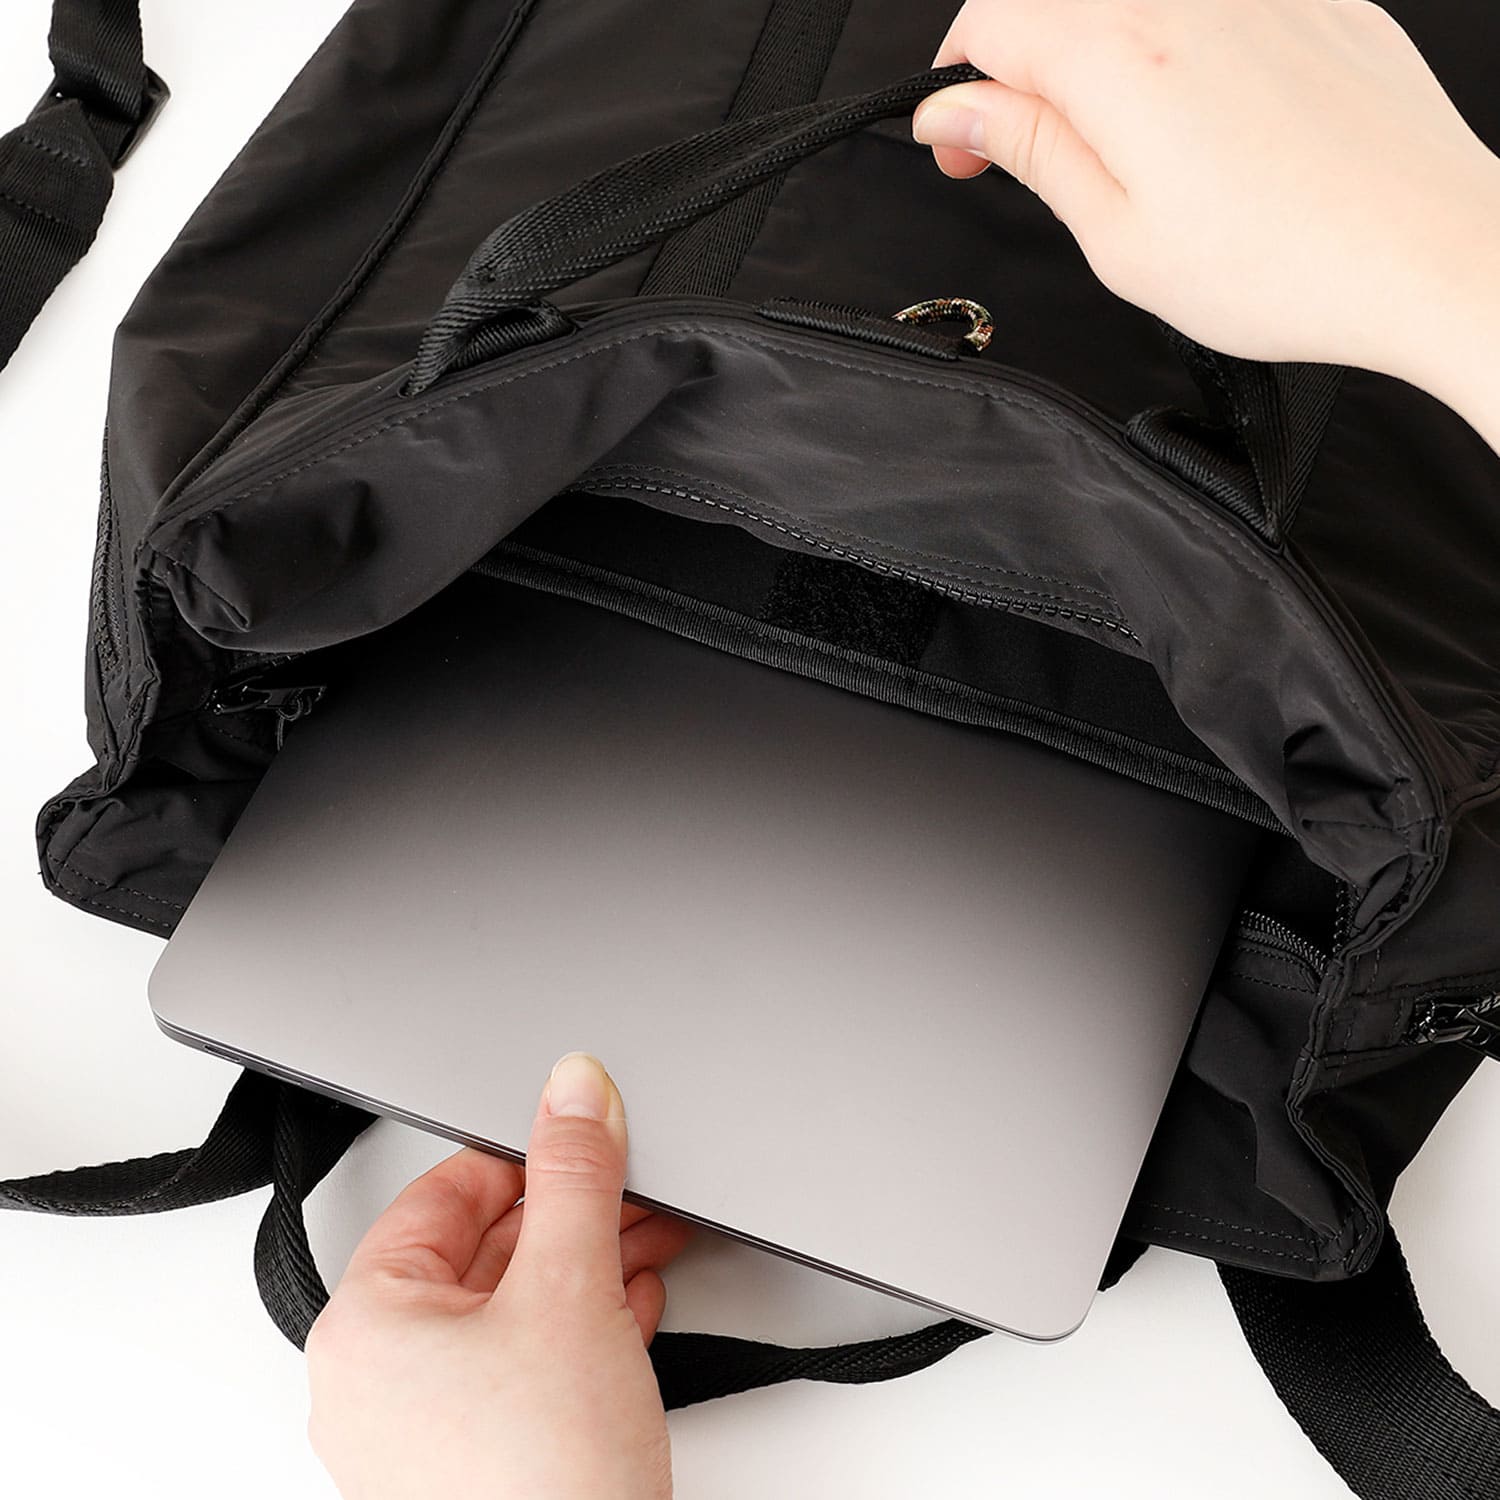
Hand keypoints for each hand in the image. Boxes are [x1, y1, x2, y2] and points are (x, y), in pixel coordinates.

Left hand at [305, 1052, 695, 1499]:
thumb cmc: (544, 1484)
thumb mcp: (570, 1287)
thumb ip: (575, 1173)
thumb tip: (575, 1084)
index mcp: (367, 1323)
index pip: (446, 1192)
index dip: (526, 1152)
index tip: (583, 1129)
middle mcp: (381, 1377)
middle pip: (485, 1249)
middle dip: (573, 1211)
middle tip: (634, 1181)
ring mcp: (426, 1430)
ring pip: (512, 1308)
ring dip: (587, 1264)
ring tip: (649, 1235)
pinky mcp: (477, 1463)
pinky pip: (524, 1365)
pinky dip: (580, 1326)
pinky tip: (630, 1305)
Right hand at [912, 0, 1499, 413]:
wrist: (1428, 253)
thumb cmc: (1285, 266)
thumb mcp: (1120, 236)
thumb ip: (1033, 152)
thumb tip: (957, 111)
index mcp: (1124, 58)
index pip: (992, 20)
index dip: (959, 84)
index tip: (962, 145)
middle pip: (1058, 2)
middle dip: (1019, 70)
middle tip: (1027, 153)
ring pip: (1132, 6)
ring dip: (1098, 63)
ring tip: (1125, 153)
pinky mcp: (1317, 1)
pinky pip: (1215, 8)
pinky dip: (1179, 52)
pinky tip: (1204, 129)